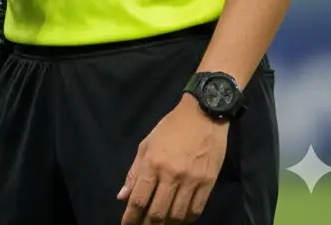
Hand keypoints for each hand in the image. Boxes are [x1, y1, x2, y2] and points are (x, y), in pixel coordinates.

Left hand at [118, 96, 228, 223]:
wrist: (203, 116)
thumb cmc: (171, 128)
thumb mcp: (147, 144)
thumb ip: (134, 171)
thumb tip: (122, 196)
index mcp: (153, 163)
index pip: (139, 198)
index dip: (131, 217)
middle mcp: (171, 175)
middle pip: (158, 212)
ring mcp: (191, 181)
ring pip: (177, 215)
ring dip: (167, 224)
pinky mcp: (208, 184)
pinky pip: (196, 210)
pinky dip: (186, 220)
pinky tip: (178, 220)